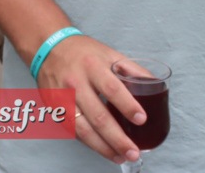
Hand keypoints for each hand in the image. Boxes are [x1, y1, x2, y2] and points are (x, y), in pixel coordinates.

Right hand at [35, 34, 145, 164]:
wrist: (49, 49)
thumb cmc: (85, 52)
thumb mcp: (110, 53)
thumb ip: (132, 69)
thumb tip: (156, 83)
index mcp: (94, 66)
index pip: (112, 88)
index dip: (128, 105)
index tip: (142, 119)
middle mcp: (77, 84)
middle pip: (98, 116)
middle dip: (117, 138)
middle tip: (133, 151)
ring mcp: (64, 99)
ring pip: (84, 130)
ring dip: (103, 148)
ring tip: (120, 156)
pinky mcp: (55, 111)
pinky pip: (74, 132)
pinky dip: (89, 144)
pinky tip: (103, 150)